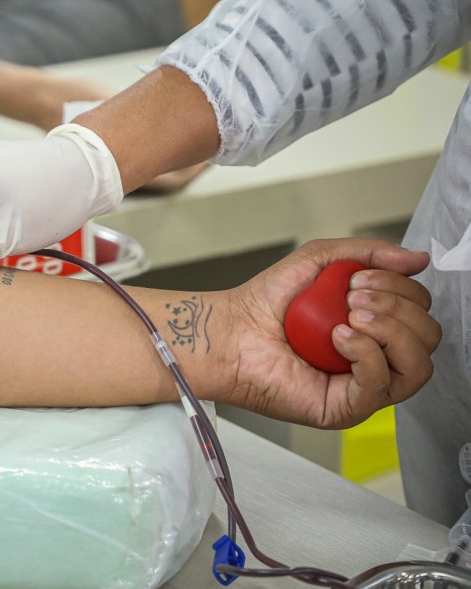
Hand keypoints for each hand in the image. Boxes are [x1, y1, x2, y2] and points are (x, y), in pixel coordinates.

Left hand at [221, 239, 438, 428]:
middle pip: (428, 336)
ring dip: (390, 330)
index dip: (401, 289)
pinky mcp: (346, 407)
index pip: (422, 311)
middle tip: (352, 298)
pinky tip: (339, 337)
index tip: (359, 278)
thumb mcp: (321, 260)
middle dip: (396, 306)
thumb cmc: (267, 302)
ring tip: (348, 316)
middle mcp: (376, 357)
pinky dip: (366, 354)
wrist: (231, 330)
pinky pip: (381, 384)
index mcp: (376, 327)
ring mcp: (364, 386)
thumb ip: (369, 252)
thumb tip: (418, 258)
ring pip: (418, 365)